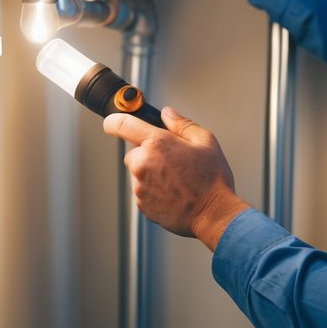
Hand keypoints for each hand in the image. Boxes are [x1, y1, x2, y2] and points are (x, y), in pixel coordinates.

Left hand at [103, 106, 252, 249]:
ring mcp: (140, 186)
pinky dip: (153, 191)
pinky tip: (174, 193)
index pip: (122, 124)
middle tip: (172, 161)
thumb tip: (168, 114)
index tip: (112, 123)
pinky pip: (143, 192)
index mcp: (157, 143)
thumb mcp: (205, 141)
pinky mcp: (142, 205)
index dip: (114, 121)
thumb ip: (181, 123)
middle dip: (149, 154)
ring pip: (139, 173)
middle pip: (134, 153)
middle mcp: (143, 164)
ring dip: (151, 174)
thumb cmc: (212, 179)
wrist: (214, 213)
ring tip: (177, 180)